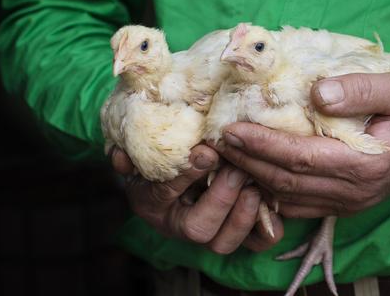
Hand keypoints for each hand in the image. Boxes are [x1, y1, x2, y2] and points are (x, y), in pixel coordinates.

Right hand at [110, 145, 282, 253]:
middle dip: (221, 198)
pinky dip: (266, 226)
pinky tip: (269, 198)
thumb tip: (119, 157)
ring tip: (253, 183)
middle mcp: (178, 225)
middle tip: (236, 168)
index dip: (185, 176)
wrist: (181, 159)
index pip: (163, 195)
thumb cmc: (162, 150)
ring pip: (224, 242)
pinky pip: (254, 243)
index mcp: (150, 203)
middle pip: (199, 229)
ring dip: (243, 213)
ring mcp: (209, 232)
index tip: (206, 153)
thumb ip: (130, 150)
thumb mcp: (143, 146)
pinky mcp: (237, 232)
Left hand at [211, 71, 389, 217]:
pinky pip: (300, 205)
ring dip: (254, 178)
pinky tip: (253, 174)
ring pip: (290, 197)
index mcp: (366, 164)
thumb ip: (361, 89)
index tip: (232, 129)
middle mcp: (354, 192)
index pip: (301, 158)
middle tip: (218, 142)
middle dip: (248, 162)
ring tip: (227, 156)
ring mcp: (349, 203)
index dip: (263, 145)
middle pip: (288, 181)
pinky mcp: (345, 204)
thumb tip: (317, 94)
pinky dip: (271, 192)